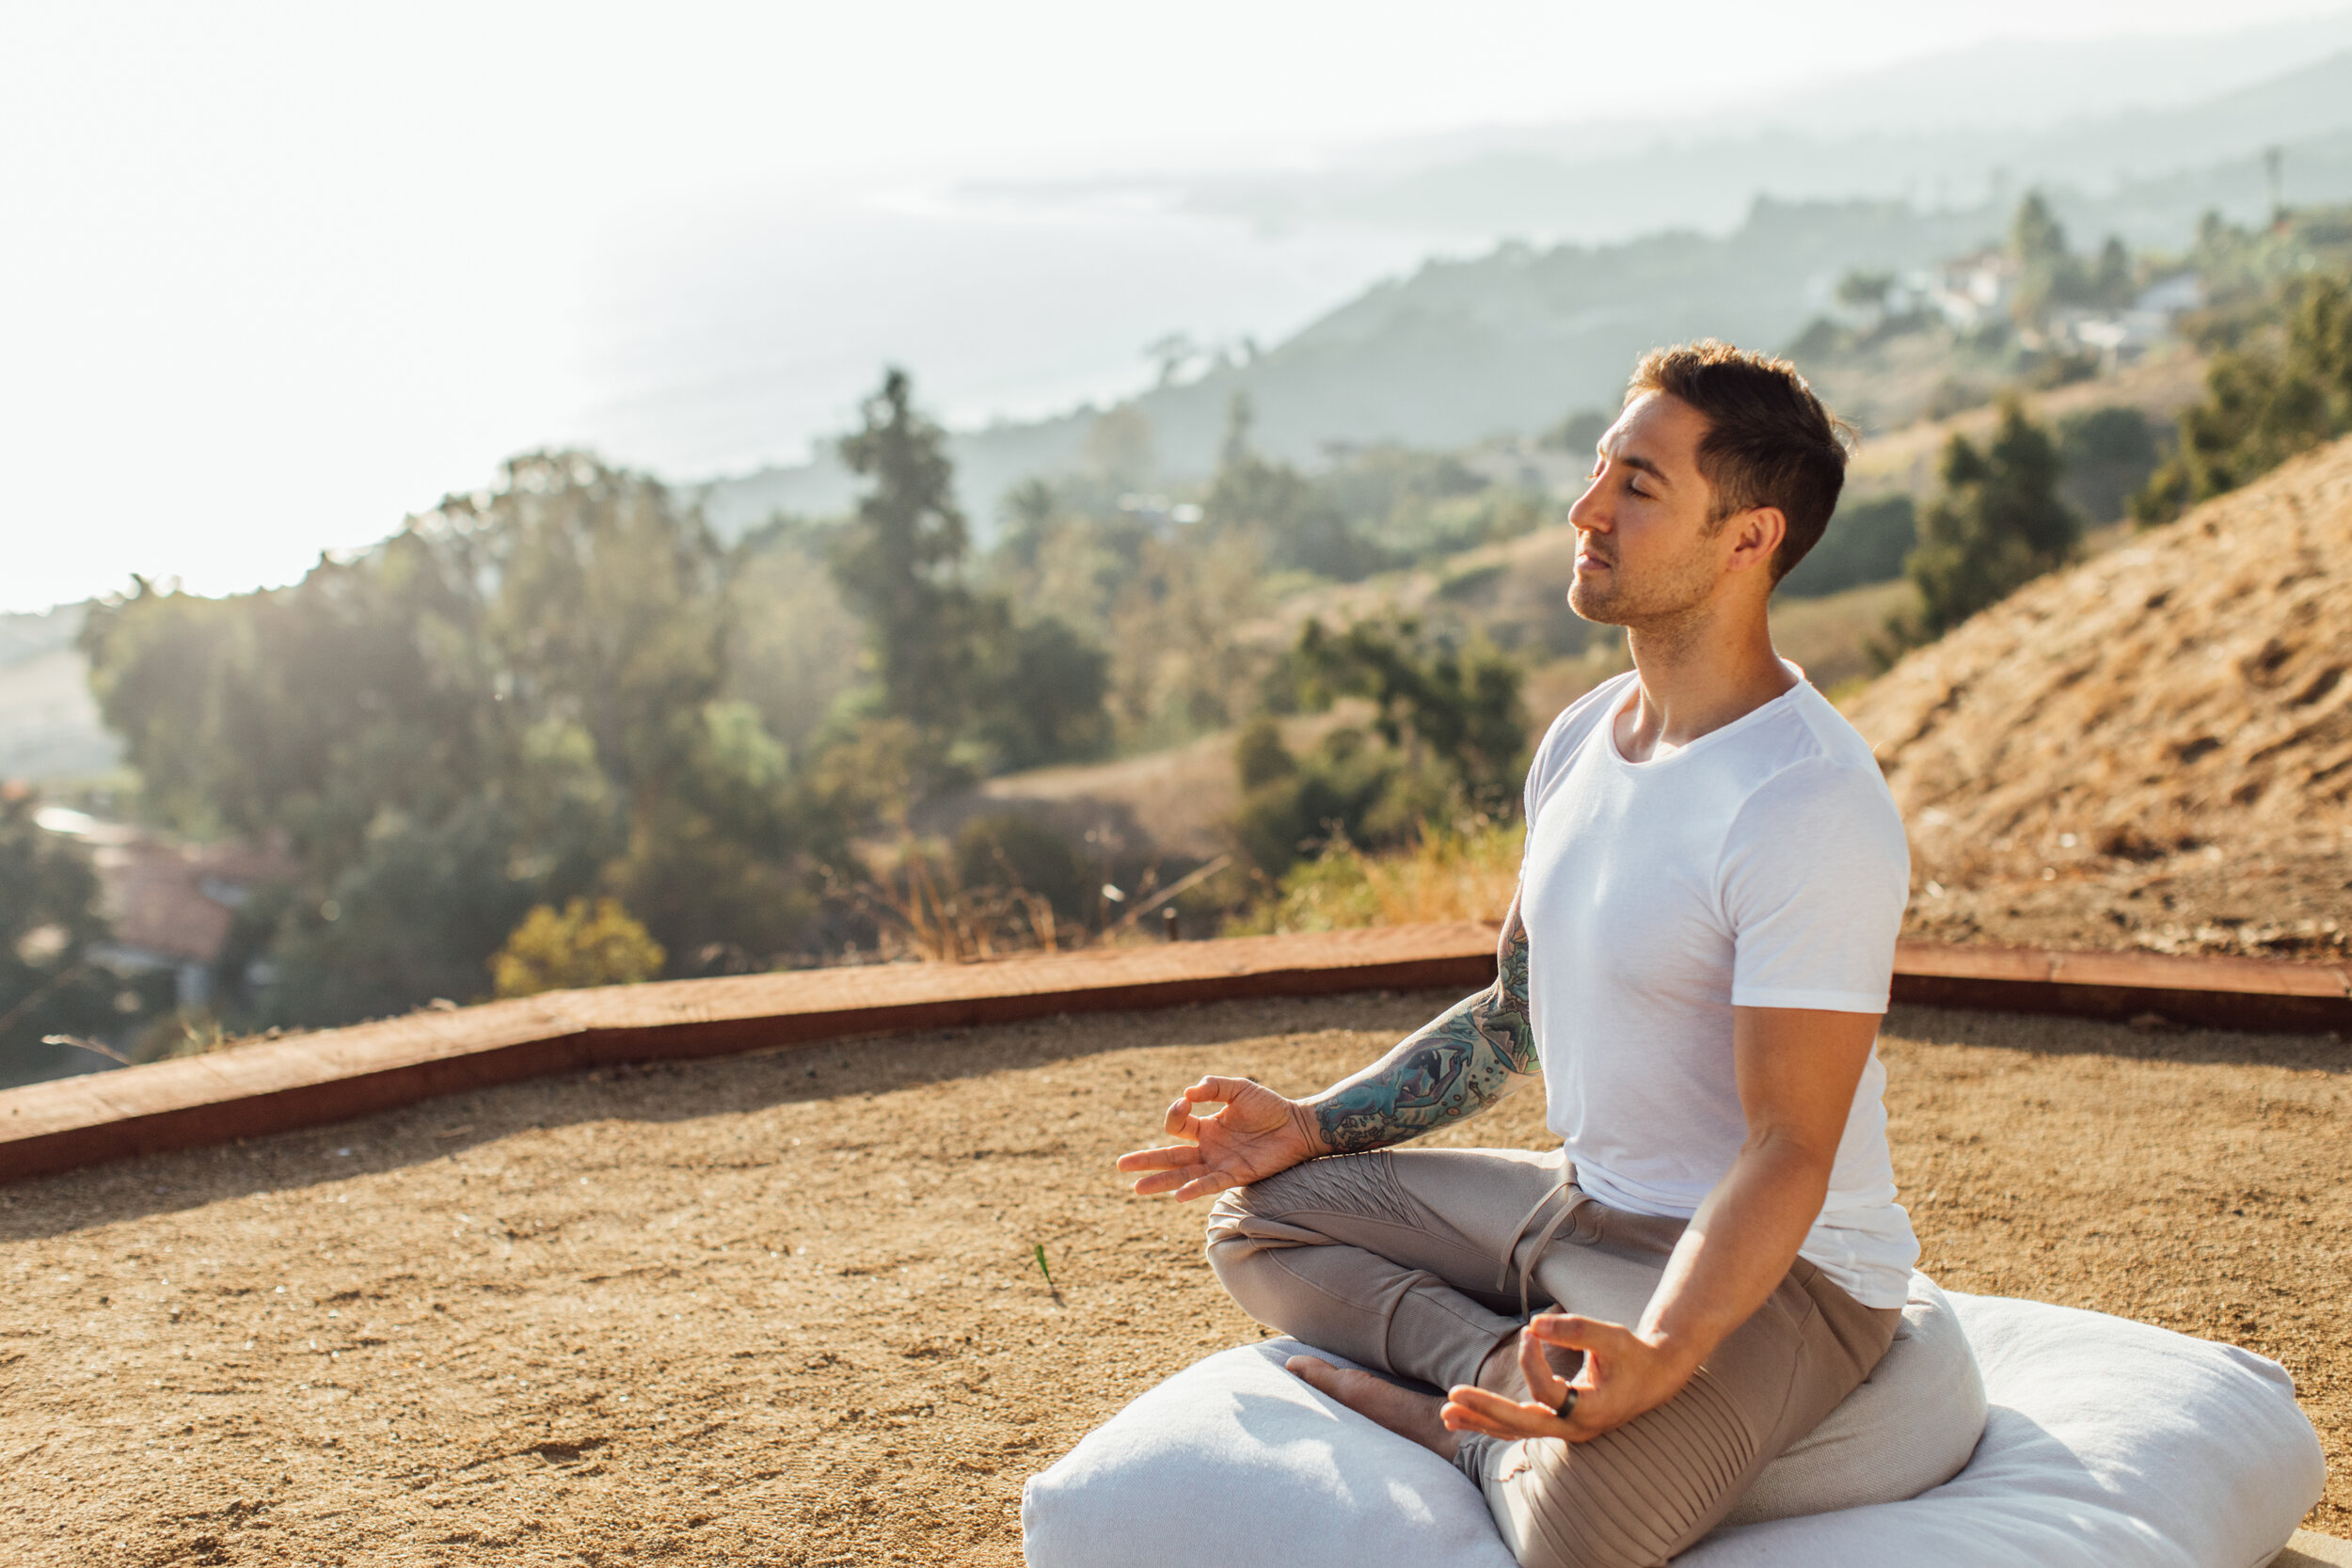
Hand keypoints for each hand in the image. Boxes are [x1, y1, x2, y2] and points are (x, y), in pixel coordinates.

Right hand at [1113, 1075, 1320, 1200]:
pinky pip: (1210, 1184)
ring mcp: (1220, 1163)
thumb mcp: (1240, 1088)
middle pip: (1170, 1156)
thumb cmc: (1270, 1107)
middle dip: (1146, 1160)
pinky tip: (1178, 1195)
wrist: (1299, 1127)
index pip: (1178, 1125)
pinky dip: (1194, 1188)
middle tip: (1120, 1165)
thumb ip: (1214, 1087)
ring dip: (1161, 1181)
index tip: (1187, 1100)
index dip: (1175, 1113)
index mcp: (1206, 1127)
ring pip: (1183, 1174)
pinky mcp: (1236, 1175)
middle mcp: (1209, 1148)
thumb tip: (1188, 1091)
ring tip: (1136, 1188)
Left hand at [1441, 1314, 1696, 1444]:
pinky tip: (1466, 1416)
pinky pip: (1520, 1427)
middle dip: (1486, 1411)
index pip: (1548, 1392)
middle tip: (1452, 1398)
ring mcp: (1565, 1431)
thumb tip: (1532, 1325)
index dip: (1532, 1360)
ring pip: (1516, 1432)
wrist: (1654, 1377)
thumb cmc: (1633, 1355)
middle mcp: (1576, 1429)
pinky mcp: (1558, 1424)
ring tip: (1446, 1414)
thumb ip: (1575, 1330)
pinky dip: (1493, 1421)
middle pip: (1523, 1425)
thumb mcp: (1611, 1337)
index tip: (1529, 1331)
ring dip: (1481, 1421)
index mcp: (1591, 1411)